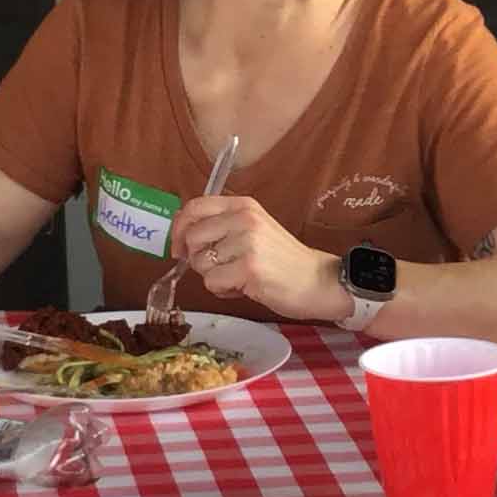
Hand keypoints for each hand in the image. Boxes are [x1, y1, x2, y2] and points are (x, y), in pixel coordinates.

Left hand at [171, 194, 344, 322]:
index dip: (179, 228)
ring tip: (237, 277)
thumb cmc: (283, 260)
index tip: (179, 247)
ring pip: (200, 263)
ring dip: (213, 276)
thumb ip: (222, 227)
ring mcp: (247, 243)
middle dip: (197, 258)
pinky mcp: (248, 268)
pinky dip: (223, 291)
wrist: (318, 281)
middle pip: (192, 237)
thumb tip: (181, 236)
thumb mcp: (254, 230)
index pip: (194, 207)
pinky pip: (212, 282)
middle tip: (217, 268)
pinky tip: (243, 287)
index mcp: (243, 205)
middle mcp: (244, 219)